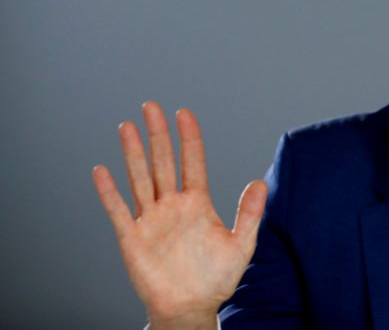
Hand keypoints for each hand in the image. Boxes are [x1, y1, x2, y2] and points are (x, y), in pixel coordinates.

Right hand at [92, 102, 266, 328]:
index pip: (192, 161)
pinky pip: (118, 210)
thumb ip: (250, 214)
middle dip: (157, 134)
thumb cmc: (216, 278)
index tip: (184, 113)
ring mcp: (151, 219)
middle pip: (162, 162)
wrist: (191, 307)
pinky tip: (102, 171)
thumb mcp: (240, 245)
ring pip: (140, 178)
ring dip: (133, 153)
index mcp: (197, 202)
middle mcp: (172, 205)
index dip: (189, 137)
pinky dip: (109, 192)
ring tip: (127, 127)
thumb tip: (261, 183)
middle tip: (151, 106)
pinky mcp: (132, 237)